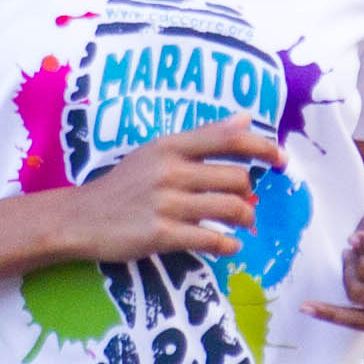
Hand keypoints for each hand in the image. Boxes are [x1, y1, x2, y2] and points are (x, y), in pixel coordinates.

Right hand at [62, 117, 274, 263]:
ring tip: (243, 222)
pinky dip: (228, 244)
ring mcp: (166, 204)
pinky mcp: (161, 234)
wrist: (81, 217)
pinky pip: (212, 239)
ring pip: (230, 208)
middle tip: (245, 201)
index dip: (262, 146)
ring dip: (246, 218)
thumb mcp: (156, 152)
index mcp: (170, 146)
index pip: (228, 138)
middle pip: (236, 178)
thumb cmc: (123, 184)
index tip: (281, 159)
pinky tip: (229, 244)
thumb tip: (245, 118)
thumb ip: (202, 137)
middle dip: (248, 193)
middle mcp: (170, 171)